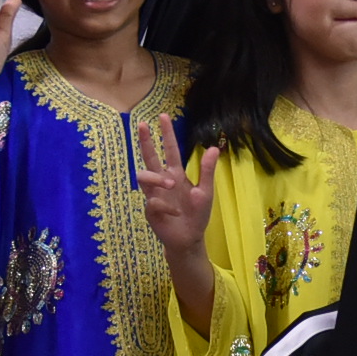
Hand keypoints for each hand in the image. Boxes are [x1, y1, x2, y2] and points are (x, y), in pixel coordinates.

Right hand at [134, 115, 217, 259]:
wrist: (189, 238)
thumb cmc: (197, 215)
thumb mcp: (206, 192)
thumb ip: (207, 171)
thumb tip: (214, 147)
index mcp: (176, 174)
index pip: (170, 150)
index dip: (167, 134)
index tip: (162, 116)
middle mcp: (163, 181)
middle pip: (150, 157)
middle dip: (146, 141)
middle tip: (142, 124)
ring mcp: (154, 194)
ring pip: (144, 176)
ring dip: (157, 178)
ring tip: (171, 184)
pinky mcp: (150, 210)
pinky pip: (153, 202)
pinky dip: (166, 206)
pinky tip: (175, 213)